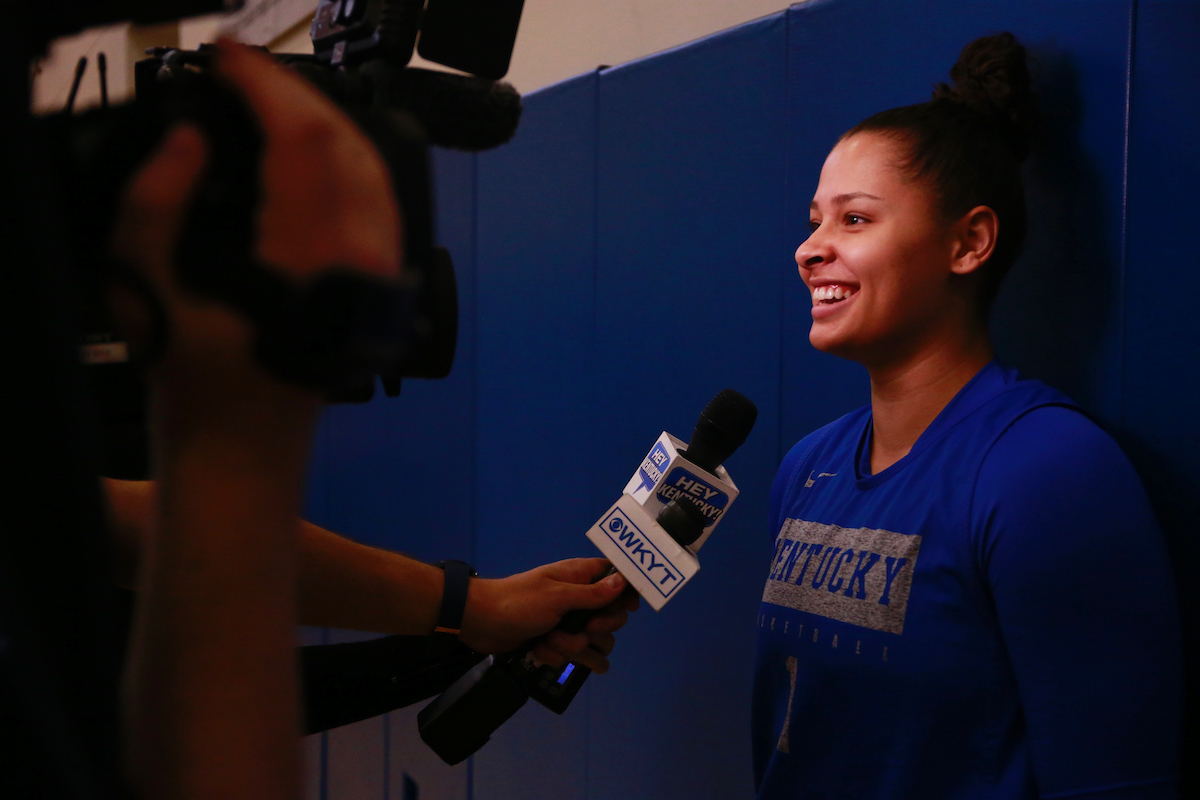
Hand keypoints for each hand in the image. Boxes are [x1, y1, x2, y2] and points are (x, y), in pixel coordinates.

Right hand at [109, 40, 400, 412]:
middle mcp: (358, 259)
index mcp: (307, 257)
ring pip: (370, 166)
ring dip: (324, 122)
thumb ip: (156, 204)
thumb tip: (188, 142)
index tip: (230, 63)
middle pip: (345, 142)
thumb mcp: (149, 290)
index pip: (303, 141)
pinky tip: (312, 151)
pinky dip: (346, 159)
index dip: (267, 87)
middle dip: (295, 95)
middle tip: (244, 75)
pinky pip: (378, 198)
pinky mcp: (379, 279)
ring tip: (272, 101)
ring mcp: (377, 271)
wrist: (248, 442)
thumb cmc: (201, 381)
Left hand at [460, 558, 639, 672]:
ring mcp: (569, 624)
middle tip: (584, 629)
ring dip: (575, 649)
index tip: (628, 608)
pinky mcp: (557, 644)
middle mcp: (579, 600)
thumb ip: (592, 593)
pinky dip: (557, 657)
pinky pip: (574, 658)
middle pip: (612, 619)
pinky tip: (540, 651)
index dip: (627, 593)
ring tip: (552, 642)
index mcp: (580, 577)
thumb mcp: (557, 597)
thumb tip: (623, 580)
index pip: (618, 579)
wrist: (481, 623)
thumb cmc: (519, 602)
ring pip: (596, 644)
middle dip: (598, 630)